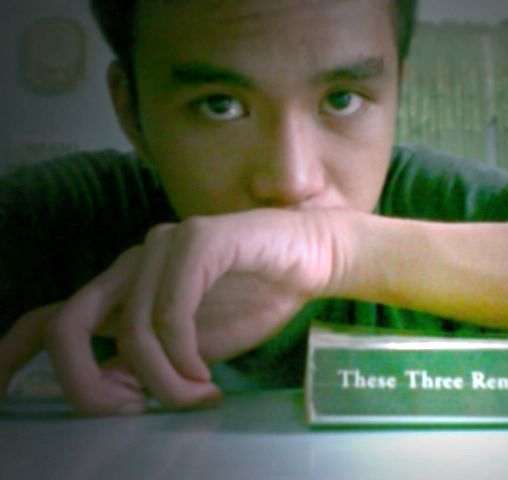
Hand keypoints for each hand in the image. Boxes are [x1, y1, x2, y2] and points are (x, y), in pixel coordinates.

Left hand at [5, 208, 345, 414]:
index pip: (48, 320)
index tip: (3, 397)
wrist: (310, 259)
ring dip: (162, 378)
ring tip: (198, 395)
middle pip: (64, 323)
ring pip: (130, 328)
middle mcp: (130, 265)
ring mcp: (161, 247)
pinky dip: (184, 351)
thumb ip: (150, 365)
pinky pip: (171, 309)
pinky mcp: (198, 240)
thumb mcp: (191, 348)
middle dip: (86, 385)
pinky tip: (209, 372)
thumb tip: (117, 391)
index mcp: (123, 290)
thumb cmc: (253, 298)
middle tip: (131, 411)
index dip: (9, 358)